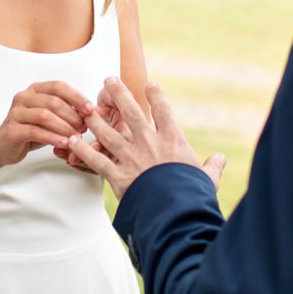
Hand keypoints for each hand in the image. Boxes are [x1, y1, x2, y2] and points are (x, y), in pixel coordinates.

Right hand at [0, 81, 92, 166]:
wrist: (1, 146)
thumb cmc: (29, 130)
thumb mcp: (50, 119)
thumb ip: (66, 112)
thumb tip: (92, 112)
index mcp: (35, 90)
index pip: (59, 87)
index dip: (77, 97)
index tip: (91, 109)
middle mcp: (24, 97)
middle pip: (53, 102)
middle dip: (73, 115)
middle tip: (84, 128)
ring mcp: (16, 113)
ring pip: (45, 116)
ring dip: (64, 127)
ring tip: (76, 137)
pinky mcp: (12, 130)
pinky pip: (36, 132)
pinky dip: (53, 138)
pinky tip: (64, 143)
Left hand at [68, 78, 225, 199]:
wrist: (176, 213)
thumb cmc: (193, 195)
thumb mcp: (207, 179)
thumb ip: (212, 166)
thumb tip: (221, 158)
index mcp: (173, 141)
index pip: (164, 111)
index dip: (157, 96)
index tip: (151, 84)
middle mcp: (149, 144)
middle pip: (132, 113)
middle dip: (119, 94)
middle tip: (108, 80)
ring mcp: (132, 158)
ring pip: (109, 132)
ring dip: (96, 119)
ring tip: (87, 108)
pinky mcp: (118, 176)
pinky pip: (97, 161)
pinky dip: (82, 151)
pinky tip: (71, 142)